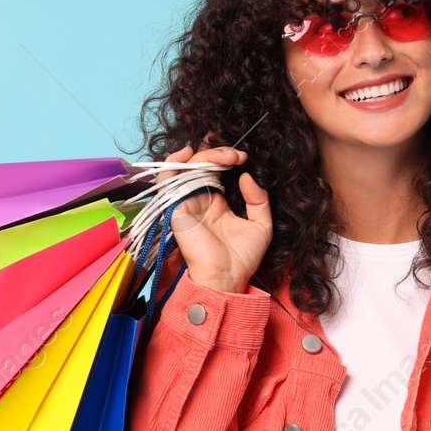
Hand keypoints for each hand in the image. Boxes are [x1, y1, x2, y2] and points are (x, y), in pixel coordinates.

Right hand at [156, 134, 272, 293]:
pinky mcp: (176, 208)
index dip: (224, 156)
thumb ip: (258, 199)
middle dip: (218, 152)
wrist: (228, 278)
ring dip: (204, 155)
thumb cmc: (242, 258)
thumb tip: (246, 176)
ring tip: (225, 156)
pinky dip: (174, 164)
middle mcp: (200, 200)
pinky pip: (168, 180)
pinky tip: (190, 155)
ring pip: (186, 168)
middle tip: (237, 155)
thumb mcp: (261, 225)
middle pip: (200, 165)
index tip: (243, 157)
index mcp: (217, 203)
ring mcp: (186, 203)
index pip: (214, 170)